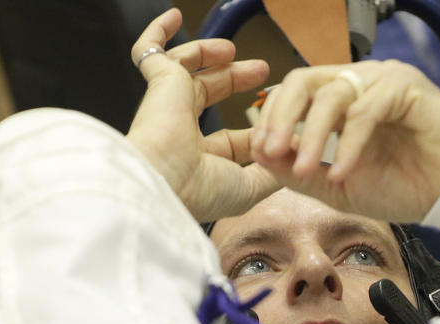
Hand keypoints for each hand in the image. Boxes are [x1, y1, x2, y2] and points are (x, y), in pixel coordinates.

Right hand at [127, 9, 278, 220]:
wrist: (165, 182)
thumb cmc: (200, 190)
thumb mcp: (248, 188)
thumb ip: (271, 175)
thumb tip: (290, 163)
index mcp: (200, 160)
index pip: (230, 140)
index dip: (254, 131)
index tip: (280, 125)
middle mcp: (181, 133)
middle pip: (210, 95)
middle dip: (236, 80)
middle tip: (262, 70)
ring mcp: (168, 106)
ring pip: (187, 70)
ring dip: (210, 55)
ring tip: (233, 50)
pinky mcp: (159, 83)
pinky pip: (149, 52)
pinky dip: (158, 32)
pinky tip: (173, 17)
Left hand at [249, 60, 439, 221]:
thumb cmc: (403, 187)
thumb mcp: (338, 187)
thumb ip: (299, 172)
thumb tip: (258, 155)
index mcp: (340, 101)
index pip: (293, 93)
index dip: (271, 119)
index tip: (259, 153)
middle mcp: (358, 83)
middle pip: (303, 81)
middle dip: (280, 117)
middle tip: (268, 152)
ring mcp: (381, 81)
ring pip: (330, 95)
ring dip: (311, 136)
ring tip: (305, 172)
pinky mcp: (405, 87)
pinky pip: (365, 111)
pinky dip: (349, 145)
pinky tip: (343, 174)